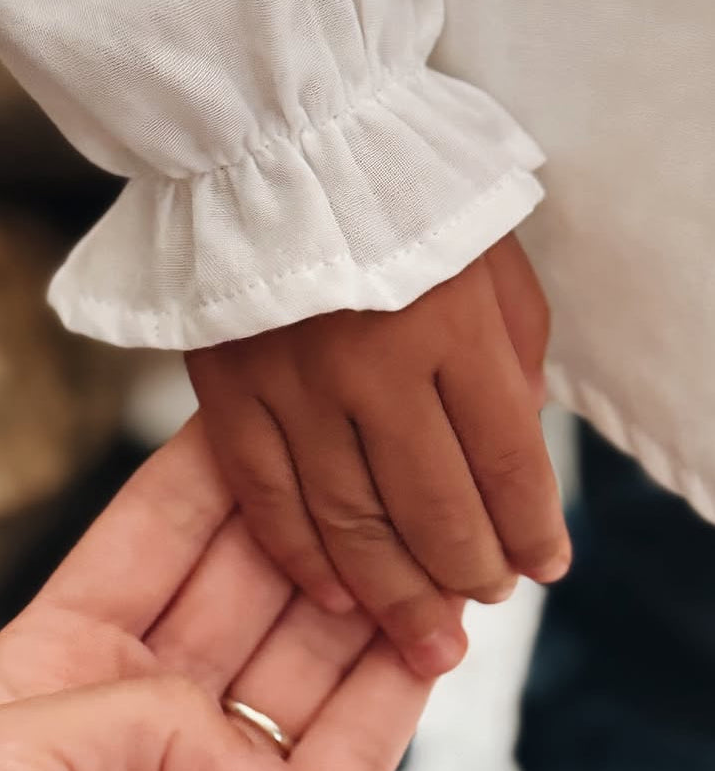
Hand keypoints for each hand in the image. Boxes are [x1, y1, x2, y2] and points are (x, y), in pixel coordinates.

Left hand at [0, 419, 434, 770]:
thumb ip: (128, 713)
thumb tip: (256, 761)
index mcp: (50, 675)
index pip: (141, 542)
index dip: (201, 473)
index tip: (258, 405)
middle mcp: (142, 716)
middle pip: (241, 582)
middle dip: (302, 515)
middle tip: (360, 452)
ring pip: (313, 650)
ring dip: (367, 587)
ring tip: (417, 526)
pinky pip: (360, 743)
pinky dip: (403, 681)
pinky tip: (434, 623)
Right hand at [187, 234, 569, 678]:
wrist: (267, 137)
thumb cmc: (393, 190)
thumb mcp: (483, 248)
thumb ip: (513, 347)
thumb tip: (516, 442)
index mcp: (450, 321)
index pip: (506, 460)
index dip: (532, 527)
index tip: (545, 563)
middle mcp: (373, 363)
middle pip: (432, 509)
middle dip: (469, 571)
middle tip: (483, 599)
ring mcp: (292, 382)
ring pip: (347, 520)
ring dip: (393, 590)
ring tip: (423, 633)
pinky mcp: (226, 387)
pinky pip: (263, 496)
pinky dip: (301, 555)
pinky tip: (335, 593)